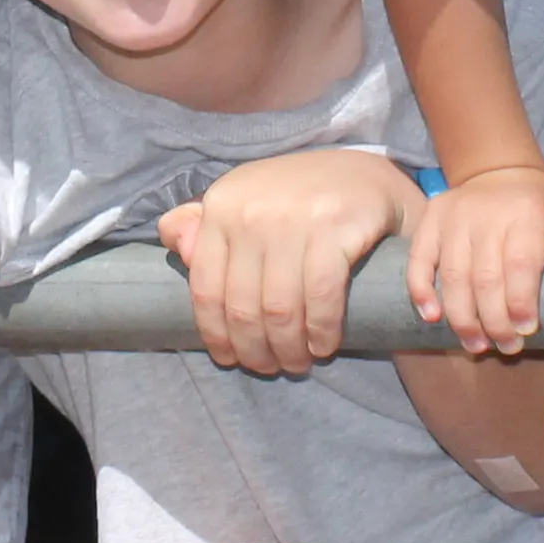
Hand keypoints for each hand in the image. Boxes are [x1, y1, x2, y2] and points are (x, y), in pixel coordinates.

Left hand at [159, 152, 421, 375]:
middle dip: (255, 350)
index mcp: (222, 204)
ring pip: (279, 309)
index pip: (205, 288)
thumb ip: (206, 224)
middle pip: (242, 306)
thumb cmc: (302, 199)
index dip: (216, 334)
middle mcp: (251, 208)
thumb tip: (175, 247)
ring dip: (289, 349)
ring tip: (297, 363)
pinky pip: (320, 297)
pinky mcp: (335, 227)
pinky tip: (324, 345)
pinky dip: (321, 331)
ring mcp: (293, 217)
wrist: (368, 175)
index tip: (230, 359)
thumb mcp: (247, 202)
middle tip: (270, 367)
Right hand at [404, 164, 543, 355]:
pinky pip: (420, 260)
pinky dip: (422, 290)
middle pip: (486, 277)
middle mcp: (489, 214)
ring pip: (453, 275)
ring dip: (462, 317)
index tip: (526, 331)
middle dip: (494, 321)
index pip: (522, 263)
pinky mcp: (431, 219)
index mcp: (529, 215)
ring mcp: (456, 216)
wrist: (500, 170)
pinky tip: (431, 317)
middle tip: (504, 347)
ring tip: (476, 344)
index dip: (521, 302)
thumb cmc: (543, 208)